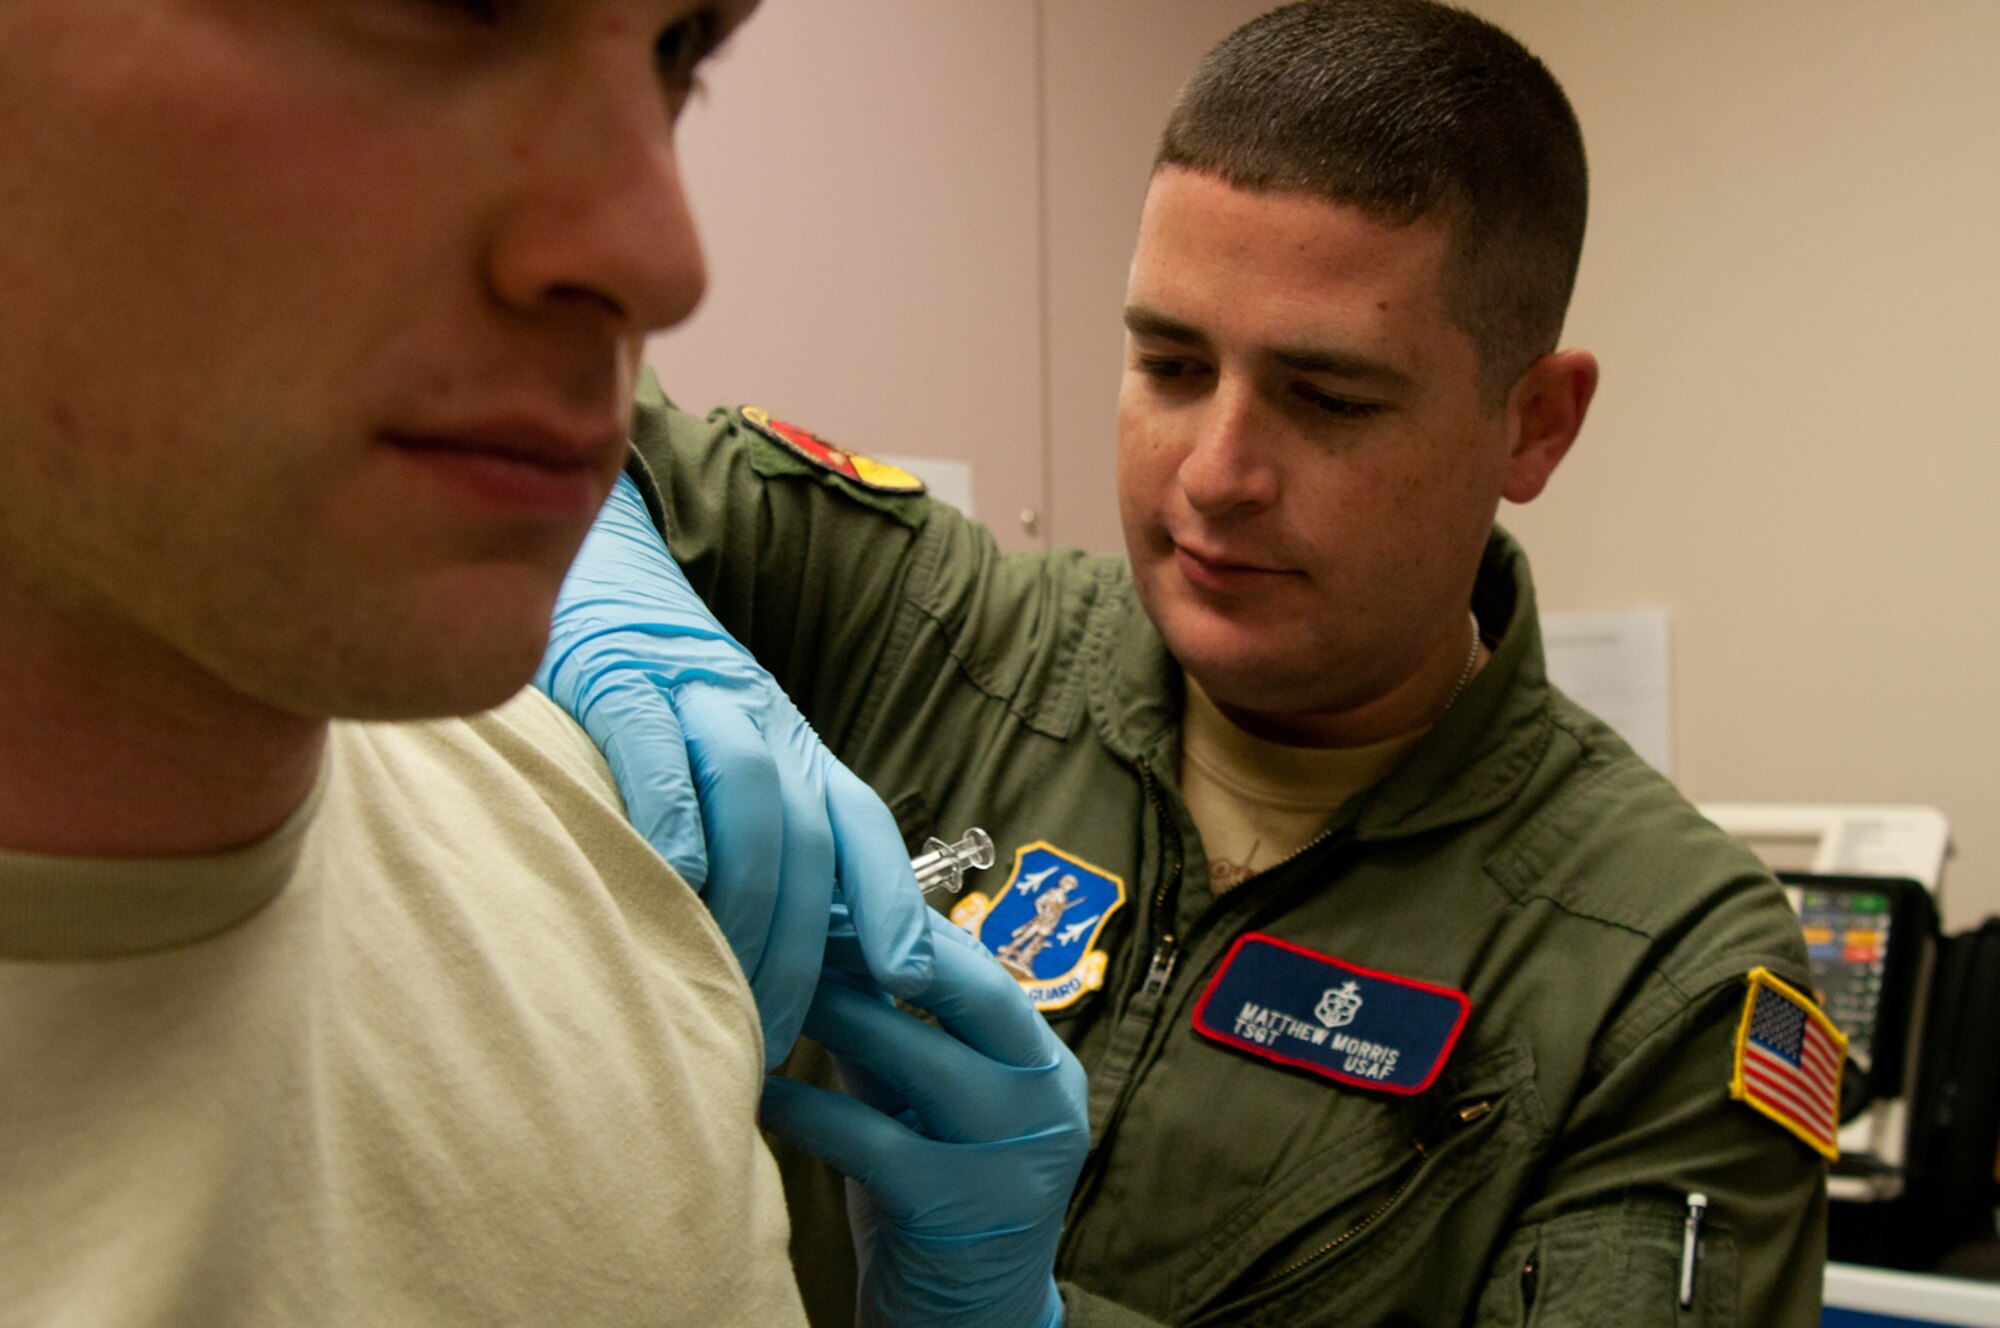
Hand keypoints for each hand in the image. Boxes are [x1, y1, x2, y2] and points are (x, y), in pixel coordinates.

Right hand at [536, 475, 933, 1065]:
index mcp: (794, 748)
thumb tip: (765, 960)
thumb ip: (748, 841)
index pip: (864, 827)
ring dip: (745, 906)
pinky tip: (669, 884)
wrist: (592, 568)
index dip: (894, 902)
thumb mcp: (718, 760)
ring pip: (756, 805)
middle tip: (771, 1039)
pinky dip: (673, 826)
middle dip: (800, 951)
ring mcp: (692, 699)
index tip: (912, 981)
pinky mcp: (618, 684)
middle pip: (813, 841)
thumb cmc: (647, 697)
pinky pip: (661, 760)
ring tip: (720, 989)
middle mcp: (761, 723)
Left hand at [761, 914, 1087, 1327]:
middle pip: (968, 986)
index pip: (977, 962)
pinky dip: (804, 1109)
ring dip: (834, 1012)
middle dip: (879, 944)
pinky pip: (868, 1141)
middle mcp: (1046, 1096)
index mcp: (1043, 1059)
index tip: (829, 885)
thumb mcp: (925, 1103)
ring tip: (767, 979)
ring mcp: (1013, 1155)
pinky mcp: (960, 1210)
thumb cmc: (934, 1194)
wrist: (965, 1322)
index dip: (901, 921)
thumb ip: (896, 1032)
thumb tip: (825, 935)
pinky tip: (757, 1087)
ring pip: (916, 1054)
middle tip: (799, 911)